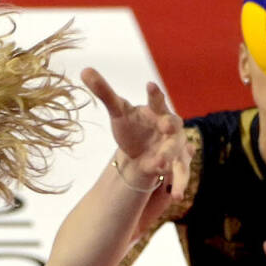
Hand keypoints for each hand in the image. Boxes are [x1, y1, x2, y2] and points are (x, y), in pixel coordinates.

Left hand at [84, 68, 191, 184]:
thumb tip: (84, 70)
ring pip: (178, 151)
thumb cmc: (132, 126)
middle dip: (169, 124)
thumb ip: (104, 91)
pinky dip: (179, 184)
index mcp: (156, 110)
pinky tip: (175, 196)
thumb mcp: (118, 111)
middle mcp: (170, 127)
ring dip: (171, 156)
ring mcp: (175, 147)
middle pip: (173, 123)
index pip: (156, 99)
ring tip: (160, 163)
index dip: (154, 93)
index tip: (148, 85)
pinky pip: (181, 175)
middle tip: (163, 125)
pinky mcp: (176, 165)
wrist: (141, 150)